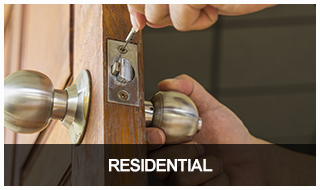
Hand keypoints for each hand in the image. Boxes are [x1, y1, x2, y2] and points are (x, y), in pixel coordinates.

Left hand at [127, 4, 275, 30]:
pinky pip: (181, 20)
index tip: (140, 18)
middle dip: (160, 14)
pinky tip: (214, 6)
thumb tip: (140, 20)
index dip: (136, 6)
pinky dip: (199, 21)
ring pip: (155, 13)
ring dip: (183, 16)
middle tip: (187, 5)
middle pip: (140, 2)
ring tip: (204, 2)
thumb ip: (160, 4)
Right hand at [146, 74, 266, 184]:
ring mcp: (181, 181)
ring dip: (205, 165)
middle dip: (182, 153)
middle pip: (156, 162)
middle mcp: (170, 164)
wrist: (253, 158)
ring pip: (178, 177)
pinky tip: (221, 175)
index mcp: (168, 142)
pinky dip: (215, 179)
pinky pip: (197, 188)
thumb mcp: (211, 108)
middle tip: (199, 146)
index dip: (148, 138)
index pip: (145, 140)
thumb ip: (189, 90)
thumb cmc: (230, 136)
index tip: (160, 135)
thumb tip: (166, 83)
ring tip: (214, 160)